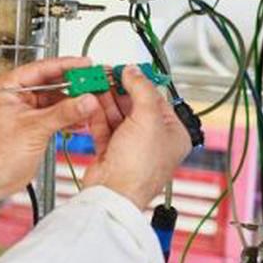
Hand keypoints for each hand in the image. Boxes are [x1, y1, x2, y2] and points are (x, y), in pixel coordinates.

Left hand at [0, 56, 105, 211]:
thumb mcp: (33, 129)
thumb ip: (63, 113)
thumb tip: (86, 100)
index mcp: (8, 86)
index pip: (41, 69)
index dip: (66, 66)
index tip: (86, 64)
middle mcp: (16, 94)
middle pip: (52, 83)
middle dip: (74, 86)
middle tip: (95, 84)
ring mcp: (26, 109)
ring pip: (57, 99)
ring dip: (75, 103)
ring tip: (93, 103)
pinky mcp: (35, 123)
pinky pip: (57, 114)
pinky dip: (70, 116)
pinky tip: (84, 119)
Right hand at [82, 65, 190, 209]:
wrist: (113, 192)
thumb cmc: (139, 168)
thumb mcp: (148, 119)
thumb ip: (141, 90)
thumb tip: (134, 72)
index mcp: (172, 133)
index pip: (157, 98)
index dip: (140, 82)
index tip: (126, 69)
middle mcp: (153, 139)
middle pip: (134, 105)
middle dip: (119, 89)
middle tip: (105, 74)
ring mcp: (130, 145)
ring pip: (116, 114)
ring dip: (105, 99)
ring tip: (94, 83)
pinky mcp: (110, 150)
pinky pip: (103, 126)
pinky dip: (96, 113)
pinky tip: (90, 102)